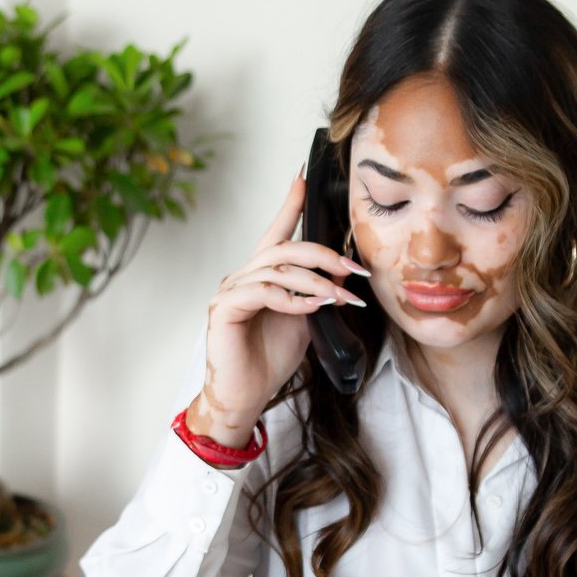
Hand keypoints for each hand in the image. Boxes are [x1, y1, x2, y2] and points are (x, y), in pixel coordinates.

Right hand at [186, 175, 364, 446]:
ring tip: (340, 296)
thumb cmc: (270, 359)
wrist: (247, 396)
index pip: (277, 233)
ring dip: (316, 281)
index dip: (290, 206)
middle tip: (352, 270)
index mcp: (261, 276)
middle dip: (322, 254)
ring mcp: (230, 291)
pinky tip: (312, 307)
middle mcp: (242, 276)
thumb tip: (343, 269)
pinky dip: (292, 298)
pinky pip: (263, 292)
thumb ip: (318, 292)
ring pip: (277, 269)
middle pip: (283, 248)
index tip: (303, 180)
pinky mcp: (224, 309)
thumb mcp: (306, 320)